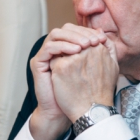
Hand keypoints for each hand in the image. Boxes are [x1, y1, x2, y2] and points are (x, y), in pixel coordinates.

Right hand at [29, 24, 106, 139]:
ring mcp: (45, 55)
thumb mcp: (94, 67)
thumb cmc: (83, 91)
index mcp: (66, 48)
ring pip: (56, 34)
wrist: (70, 110)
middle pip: (64, 29)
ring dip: (72, 37)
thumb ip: (98, 51)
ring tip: (85, 45)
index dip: (87, 31)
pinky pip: (48, 47)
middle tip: (93, 41)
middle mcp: (54, 49)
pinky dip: (62, 46)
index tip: (101, 39)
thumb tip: (101, 33)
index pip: (75, 30)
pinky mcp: (38, 63)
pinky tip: (75, 52)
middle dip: (80, 32)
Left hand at [50, 38, 118, 122]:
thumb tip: (99, 32)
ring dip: (61, 55)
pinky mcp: (61, 67)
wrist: (93, 111)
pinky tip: (60, 77)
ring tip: (65, 69)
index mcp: (99, 48)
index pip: (83, 34)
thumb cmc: (103, 91)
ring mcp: (73, 58)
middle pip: (70, 38)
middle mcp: (86, 50)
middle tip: (68, 59)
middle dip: (67, 45)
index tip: (76, 52)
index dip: (77, 41)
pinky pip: (53, 59)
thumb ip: (108, 47)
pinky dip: (54, 66)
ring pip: (60, 48)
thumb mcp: (113, 66)